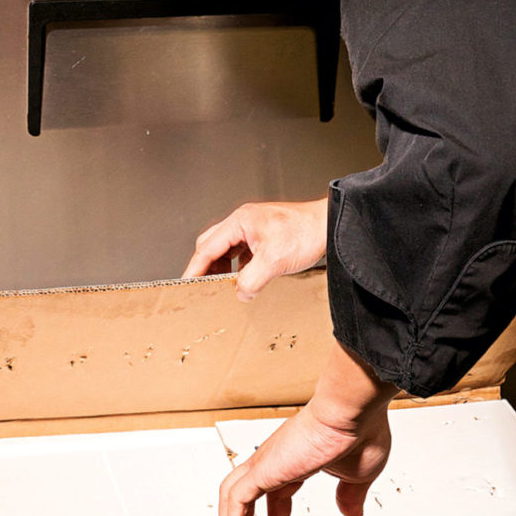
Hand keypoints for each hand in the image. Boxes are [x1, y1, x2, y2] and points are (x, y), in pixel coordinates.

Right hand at [183, 198, 327, 297]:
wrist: (330, 226)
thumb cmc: (306, 232)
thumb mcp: (274, 262)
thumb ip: (251, 280)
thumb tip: (240, 294)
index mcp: (239, 221)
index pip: (207, 247)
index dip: (194, 268)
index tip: (185, 284)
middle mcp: (243, 222)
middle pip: (212, 246)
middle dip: (206, 268)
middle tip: (203, 287)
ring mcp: (253, 228)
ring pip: (227, 250)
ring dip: (223, 268)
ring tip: (224, 285)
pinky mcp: (263, 236)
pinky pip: (242, 252)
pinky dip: (238, 267)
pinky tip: (244, 279)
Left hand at [218, 342, 396, 515]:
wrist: (353, 410)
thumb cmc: (359, 429)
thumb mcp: (358, 474)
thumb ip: (351, 495)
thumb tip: (352, 513)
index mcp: (298, 459)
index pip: (277, 492)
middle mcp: (277, 459)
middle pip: (249, 493)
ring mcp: (267, 462)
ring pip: (233, 494)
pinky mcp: (263, 468)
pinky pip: (236, 498)